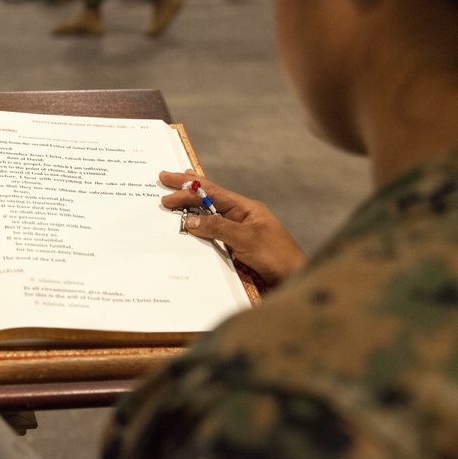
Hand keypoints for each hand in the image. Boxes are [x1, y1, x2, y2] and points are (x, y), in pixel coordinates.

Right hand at [160, 170, 306, 286]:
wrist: (294, 279)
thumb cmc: (277, 256)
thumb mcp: (246, 239)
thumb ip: (218, 227)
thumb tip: (190, 220)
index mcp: (245, 208)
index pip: (212, 192)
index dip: (188, 186)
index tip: (168, 181)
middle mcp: (240, 216)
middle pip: (209, 198)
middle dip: (186, 190)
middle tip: (164, 180)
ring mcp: (238, 232)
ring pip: (209, 214)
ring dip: (190, 207)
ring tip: (173, 197)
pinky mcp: (235, 248)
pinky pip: (211, 233)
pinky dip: (197, 227)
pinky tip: (188, 226)